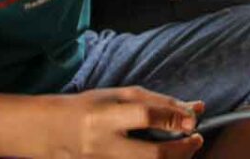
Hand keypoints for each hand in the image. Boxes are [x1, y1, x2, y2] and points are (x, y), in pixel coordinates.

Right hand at [40, 87, 203, 157]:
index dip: (174, 117)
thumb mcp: (120, 96)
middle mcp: (103, 146)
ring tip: (185, 148)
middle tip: (196, 139)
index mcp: (103, 117)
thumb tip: (196, 108)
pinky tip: (166, 156)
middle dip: (182, 150)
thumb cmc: (90, 108)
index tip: (193, 117)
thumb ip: (158, 102)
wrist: (52, 133)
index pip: (145, 116)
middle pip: (152, 155)